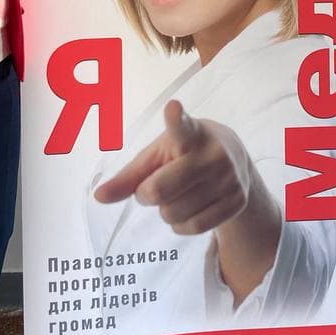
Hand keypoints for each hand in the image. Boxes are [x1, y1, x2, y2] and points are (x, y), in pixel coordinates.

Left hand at [94, 99, 254, 234]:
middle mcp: (214, 154)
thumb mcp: (157, 156)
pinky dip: (180, 225)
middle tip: (153, 186)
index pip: (181, 127)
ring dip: (165, 211)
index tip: (172, 107)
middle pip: (159, 191)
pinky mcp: (237, 202)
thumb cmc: (183, 155)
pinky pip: (192, 227)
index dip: (175, 119)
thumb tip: (98, 197)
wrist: (235, 161)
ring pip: (173, 214)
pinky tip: (188, 209)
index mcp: (191, 134)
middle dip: (146, 194)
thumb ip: (129, 176)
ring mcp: (229, 179)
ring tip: (177, 195)